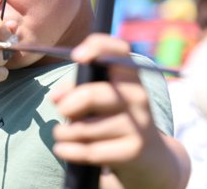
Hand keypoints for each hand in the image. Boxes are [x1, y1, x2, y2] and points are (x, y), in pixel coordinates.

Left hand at [51, 34, 156, 168]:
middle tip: (62, 111)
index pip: (118, 51)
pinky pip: (89, 151)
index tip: (76, 56)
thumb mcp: (101, 101)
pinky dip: (68, 151)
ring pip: (85, 128)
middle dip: (68, 105)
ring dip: (64, 133)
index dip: (97, 47)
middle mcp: (139, 97)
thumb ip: (77, 91)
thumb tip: (56, 98)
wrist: (151, 159)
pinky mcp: (133, 151)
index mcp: (131, 77)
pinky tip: (62, 149)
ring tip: (62, 134)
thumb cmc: (116, 121)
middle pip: (91, 95)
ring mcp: (139, 125)